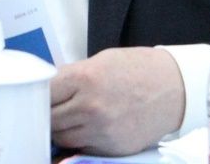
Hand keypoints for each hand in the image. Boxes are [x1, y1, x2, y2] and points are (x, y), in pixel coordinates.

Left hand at [51, 47, 184, 155]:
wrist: (173, 88)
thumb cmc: (136, 68)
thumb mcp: (100, 61)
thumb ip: (72, 76)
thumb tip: (47, 88)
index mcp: (85, 78)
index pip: (45, 93)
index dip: (38, 94)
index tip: (36, 94)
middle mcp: (90, 107)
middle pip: (50, 119)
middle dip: (45, 114)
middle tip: (45, 109)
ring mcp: (101, 131)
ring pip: (63, 137)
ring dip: (59, 130)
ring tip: (63, 119)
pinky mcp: (112, 149)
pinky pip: (82, 148)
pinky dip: (77, 141)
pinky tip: (82, 129)